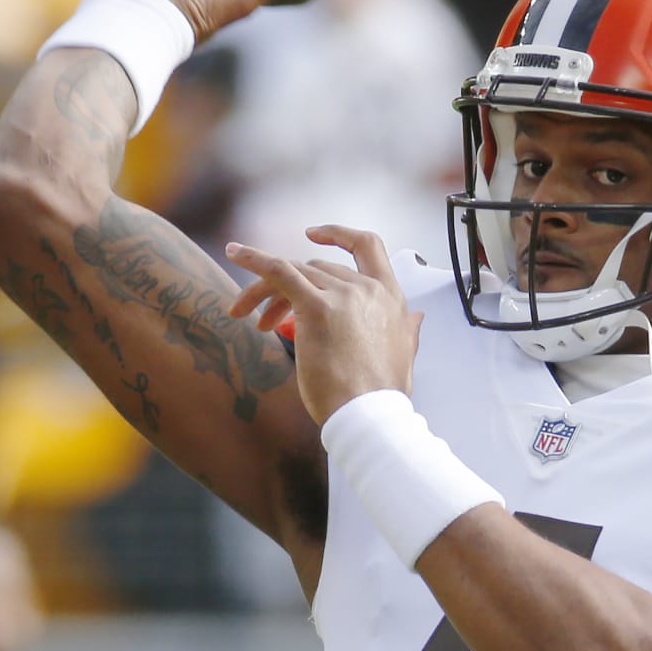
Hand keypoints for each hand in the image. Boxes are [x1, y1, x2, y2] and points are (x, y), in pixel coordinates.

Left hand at [224, 226, 422, 424]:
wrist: (368, 415)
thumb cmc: (380, 395)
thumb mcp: (405, 354)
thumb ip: (408, 330)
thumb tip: (417, 317)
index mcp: (390, 296)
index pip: (368, 246)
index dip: (339, 235)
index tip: (314, 235)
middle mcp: (368, 288)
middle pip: (317, 268)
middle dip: (288, 289)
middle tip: (267, 319)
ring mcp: (343, 295)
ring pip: (295, 273)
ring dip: (265, 291)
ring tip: (244, 314)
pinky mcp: (317, 307)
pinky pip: (280, 271)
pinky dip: (254, 259)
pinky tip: (235, 254)